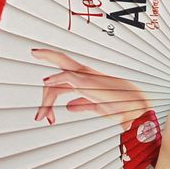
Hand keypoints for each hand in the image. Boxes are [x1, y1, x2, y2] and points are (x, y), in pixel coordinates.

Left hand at [32, 48, 153, 126]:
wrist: (135, 108)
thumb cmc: (122, 106)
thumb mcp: (97, 106)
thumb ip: (83, 104)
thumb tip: (70, 106)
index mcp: (89, 79)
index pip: (68, 69)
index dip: (55, 66)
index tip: (43, 64)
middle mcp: (86, 75)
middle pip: (63, 62)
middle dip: (48, 54)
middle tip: (34, 51)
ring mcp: (86, 77)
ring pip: (59, 77)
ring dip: (46, 99)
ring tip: (42, 116)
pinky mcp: (87, 82)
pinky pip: (66, 79)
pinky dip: (55, 82)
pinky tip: (47, 89)